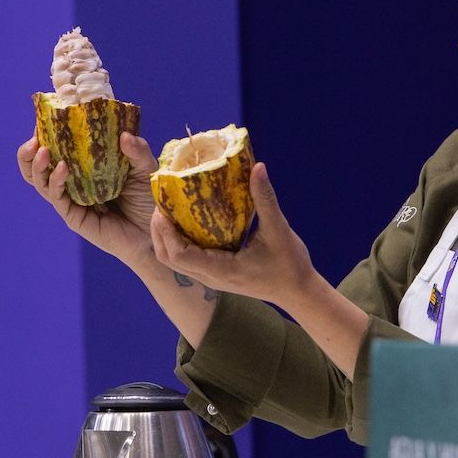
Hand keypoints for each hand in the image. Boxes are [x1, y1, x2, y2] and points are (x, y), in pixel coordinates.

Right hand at [17, 130, 157, 268]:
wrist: (153, 231)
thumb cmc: (148, 198)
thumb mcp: (145, 169)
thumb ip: (137, 151)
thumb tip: (124, 134)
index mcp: (85, 166)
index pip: (58, 148)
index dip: (46, 133)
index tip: (44, 116)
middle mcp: (73, 182)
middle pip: (38, 167)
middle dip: (28, 152)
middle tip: (34, 137)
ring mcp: (71, 200)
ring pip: (41, 183)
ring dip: (37, 166)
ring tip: (42, 150)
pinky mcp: (74, 217)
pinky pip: (58, 198)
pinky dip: (56, 182)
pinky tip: (62, 168)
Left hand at [148, 164, 315, 307]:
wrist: (298, 291)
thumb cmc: (289, 264)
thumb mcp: (279, 229)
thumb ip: (265, 198)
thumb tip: (257, 167)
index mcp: (221, 269)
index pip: (179, 255)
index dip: (166, 232)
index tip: (164, 208)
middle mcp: (211, 277)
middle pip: (168, 259)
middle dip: (159, 232)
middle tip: (162, 204)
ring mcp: (211, 278)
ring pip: (174, 261)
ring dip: (165, 237)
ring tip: (169, 210)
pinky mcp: (215, 275)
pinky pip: (186, 260)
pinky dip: (178, 241)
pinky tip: (186, 220)